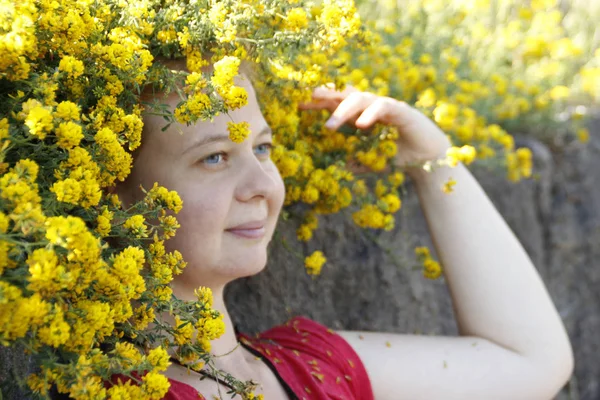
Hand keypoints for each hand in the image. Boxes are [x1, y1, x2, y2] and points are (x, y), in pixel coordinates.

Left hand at [298, 85, 451, 171]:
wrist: (428, 158)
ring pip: (359, 98)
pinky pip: (383, 106)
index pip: (336, 103)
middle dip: (325, 94)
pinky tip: (360, 125)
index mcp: (360, 114)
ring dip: (342, 111)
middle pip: (344, 93)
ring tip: (328, 127)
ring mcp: (385, 105)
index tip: (299, 104)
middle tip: (307, 98)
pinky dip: (370, 114)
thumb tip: (333, 170)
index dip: (318, 102)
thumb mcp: (369, 162)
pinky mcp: (401, 110)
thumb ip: (352, 162)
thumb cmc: (397, 156)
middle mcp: (370, 106)